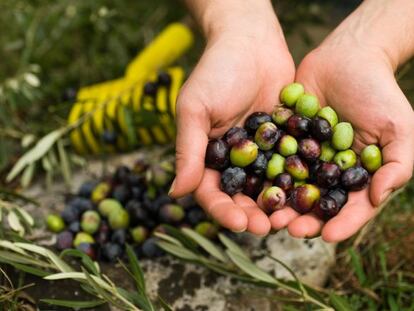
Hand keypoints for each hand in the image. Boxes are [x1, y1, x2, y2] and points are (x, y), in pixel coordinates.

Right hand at [169, 17, 294, 234]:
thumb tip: (176, 193)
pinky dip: (298, 182)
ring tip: (290, 219)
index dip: (223, 210)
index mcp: (208, 156)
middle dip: (252, 214)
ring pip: (268, 187)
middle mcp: (234, 160)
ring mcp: (261, 152)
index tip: (239, 222)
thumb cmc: (216, 71)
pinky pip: (291, 166)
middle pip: (241, 196)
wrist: (251, 42)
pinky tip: (309, 193)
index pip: (211, 192)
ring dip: (277, 205)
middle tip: (268, 228)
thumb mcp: (195, 108)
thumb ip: (188, 149)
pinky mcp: (285, 142)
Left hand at [270, 31, 413, 241]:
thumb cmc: (379, 93)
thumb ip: (398, 164)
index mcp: (355, 176)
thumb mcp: (400, 127)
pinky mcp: (283, 139)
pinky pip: (272, 159)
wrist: (348, 56)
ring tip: (267, 214)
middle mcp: (327, 171)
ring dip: (278, 202)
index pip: (350, 207)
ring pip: (290, 186)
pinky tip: (251, 183)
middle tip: (287, 228)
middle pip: (315, 202)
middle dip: (303, 218)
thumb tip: (378, 197)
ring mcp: (303, 156)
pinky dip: (263, 172)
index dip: (341, 224)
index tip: (326, 236)